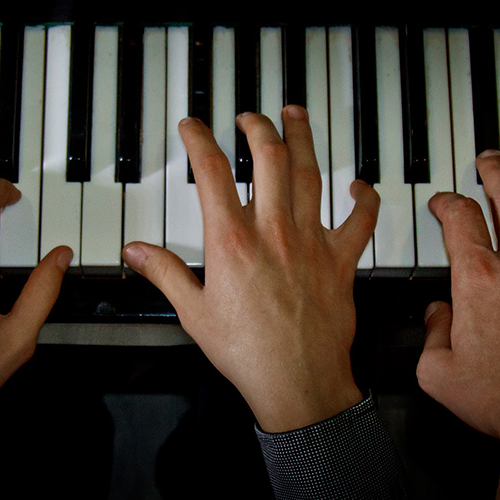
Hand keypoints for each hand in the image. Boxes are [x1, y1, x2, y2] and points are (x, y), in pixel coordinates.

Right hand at [124, 107, 378, 432]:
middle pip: (268, 158)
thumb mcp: (194, 313)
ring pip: (310, 174)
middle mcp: (273, 232)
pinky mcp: (340, 261)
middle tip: (249, 117)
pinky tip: (358, 184)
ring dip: (303, 139)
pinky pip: (359, 220)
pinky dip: (363, 198)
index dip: (199, 140)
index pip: (212, 172)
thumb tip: (136, 252)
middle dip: (257, 127)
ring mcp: (310, 243)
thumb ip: (164, 273)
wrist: (298, 384)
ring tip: (295, 115)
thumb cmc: (247, 354)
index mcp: (232, 242)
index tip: (193, 127)